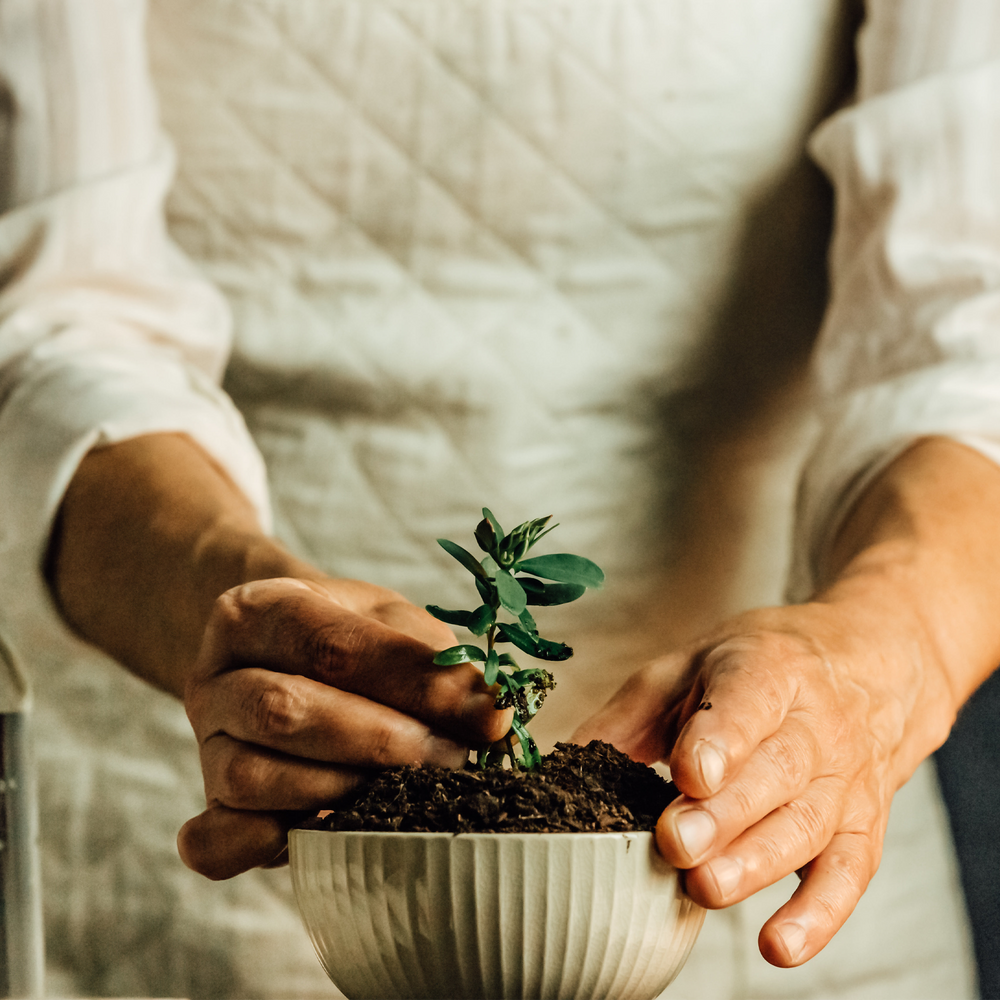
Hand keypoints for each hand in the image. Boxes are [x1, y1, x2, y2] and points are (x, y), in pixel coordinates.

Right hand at [179, 576, 511, 878]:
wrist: (283, 657)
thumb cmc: (348, 638)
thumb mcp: (393, 625)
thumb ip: (435, 664)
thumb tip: (491, 715)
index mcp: (257, 611)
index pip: (328, 645)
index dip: (409, 682)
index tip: (481, 715)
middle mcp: (215, 675)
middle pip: (282, 710)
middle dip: (379, 742)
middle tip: (448, 757)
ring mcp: (205, 744)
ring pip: (251, 777)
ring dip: (339, 791)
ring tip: (402, 791)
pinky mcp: (208, 805)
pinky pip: (218, 840)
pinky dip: (270, 845)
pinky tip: (326, 831)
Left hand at [573, 598, 953, 967]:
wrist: (869, 667)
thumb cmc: (761, 669)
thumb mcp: (690, 666)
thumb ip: (630, 715)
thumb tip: (562, 766)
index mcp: (769, 668)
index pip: (750, 700)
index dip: (721, 738)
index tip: (689, 772)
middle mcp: (817, 723)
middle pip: (777, 770)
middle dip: (725, 813)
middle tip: (676, 843)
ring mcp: (845, 778)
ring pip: (807, 824)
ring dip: (757, 863)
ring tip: (706, 888)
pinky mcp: (863, 826)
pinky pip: (849, 874)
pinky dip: (818, 915)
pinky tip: (778, 946)